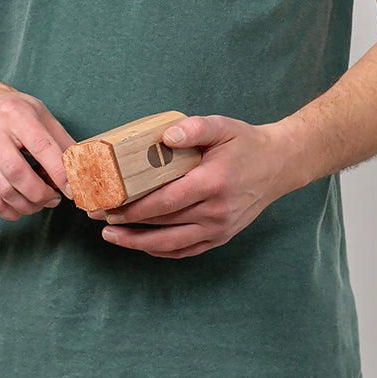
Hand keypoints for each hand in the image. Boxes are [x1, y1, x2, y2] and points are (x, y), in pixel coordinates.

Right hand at [0, 88, 76, 219]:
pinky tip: (22, 207)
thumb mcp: (42, 114)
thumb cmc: (15, 112)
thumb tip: (82, 168)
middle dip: (41, 194)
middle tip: (55, 198)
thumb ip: (62, 140)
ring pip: (4, 191)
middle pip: (17, 173)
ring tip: (41, 202)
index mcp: (16, 114)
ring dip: (28, 205)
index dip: (58, 171)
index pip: (40, 146)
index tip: (71, 189)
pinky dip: (10, 211)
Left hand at [97, 115, 299, 258]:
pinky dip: (160, 251)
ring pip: (171, 244)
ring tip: (110, 235)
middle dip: (127, 223)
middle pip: (163, 224)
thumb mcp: (222, 126)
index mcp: (213, 182)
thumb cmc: (245, 143)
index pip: (166, 200)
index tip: (109, 204)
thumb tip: (167, 135)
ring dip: (137, 243)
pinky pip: (186, 250)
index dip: (134, 207)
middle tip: (97, 215)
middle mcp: (216, 211)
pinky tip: (140, 245)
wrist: (279, 164)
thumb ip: (194, 128)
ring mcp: (219, 228)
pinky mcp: (221, 237)